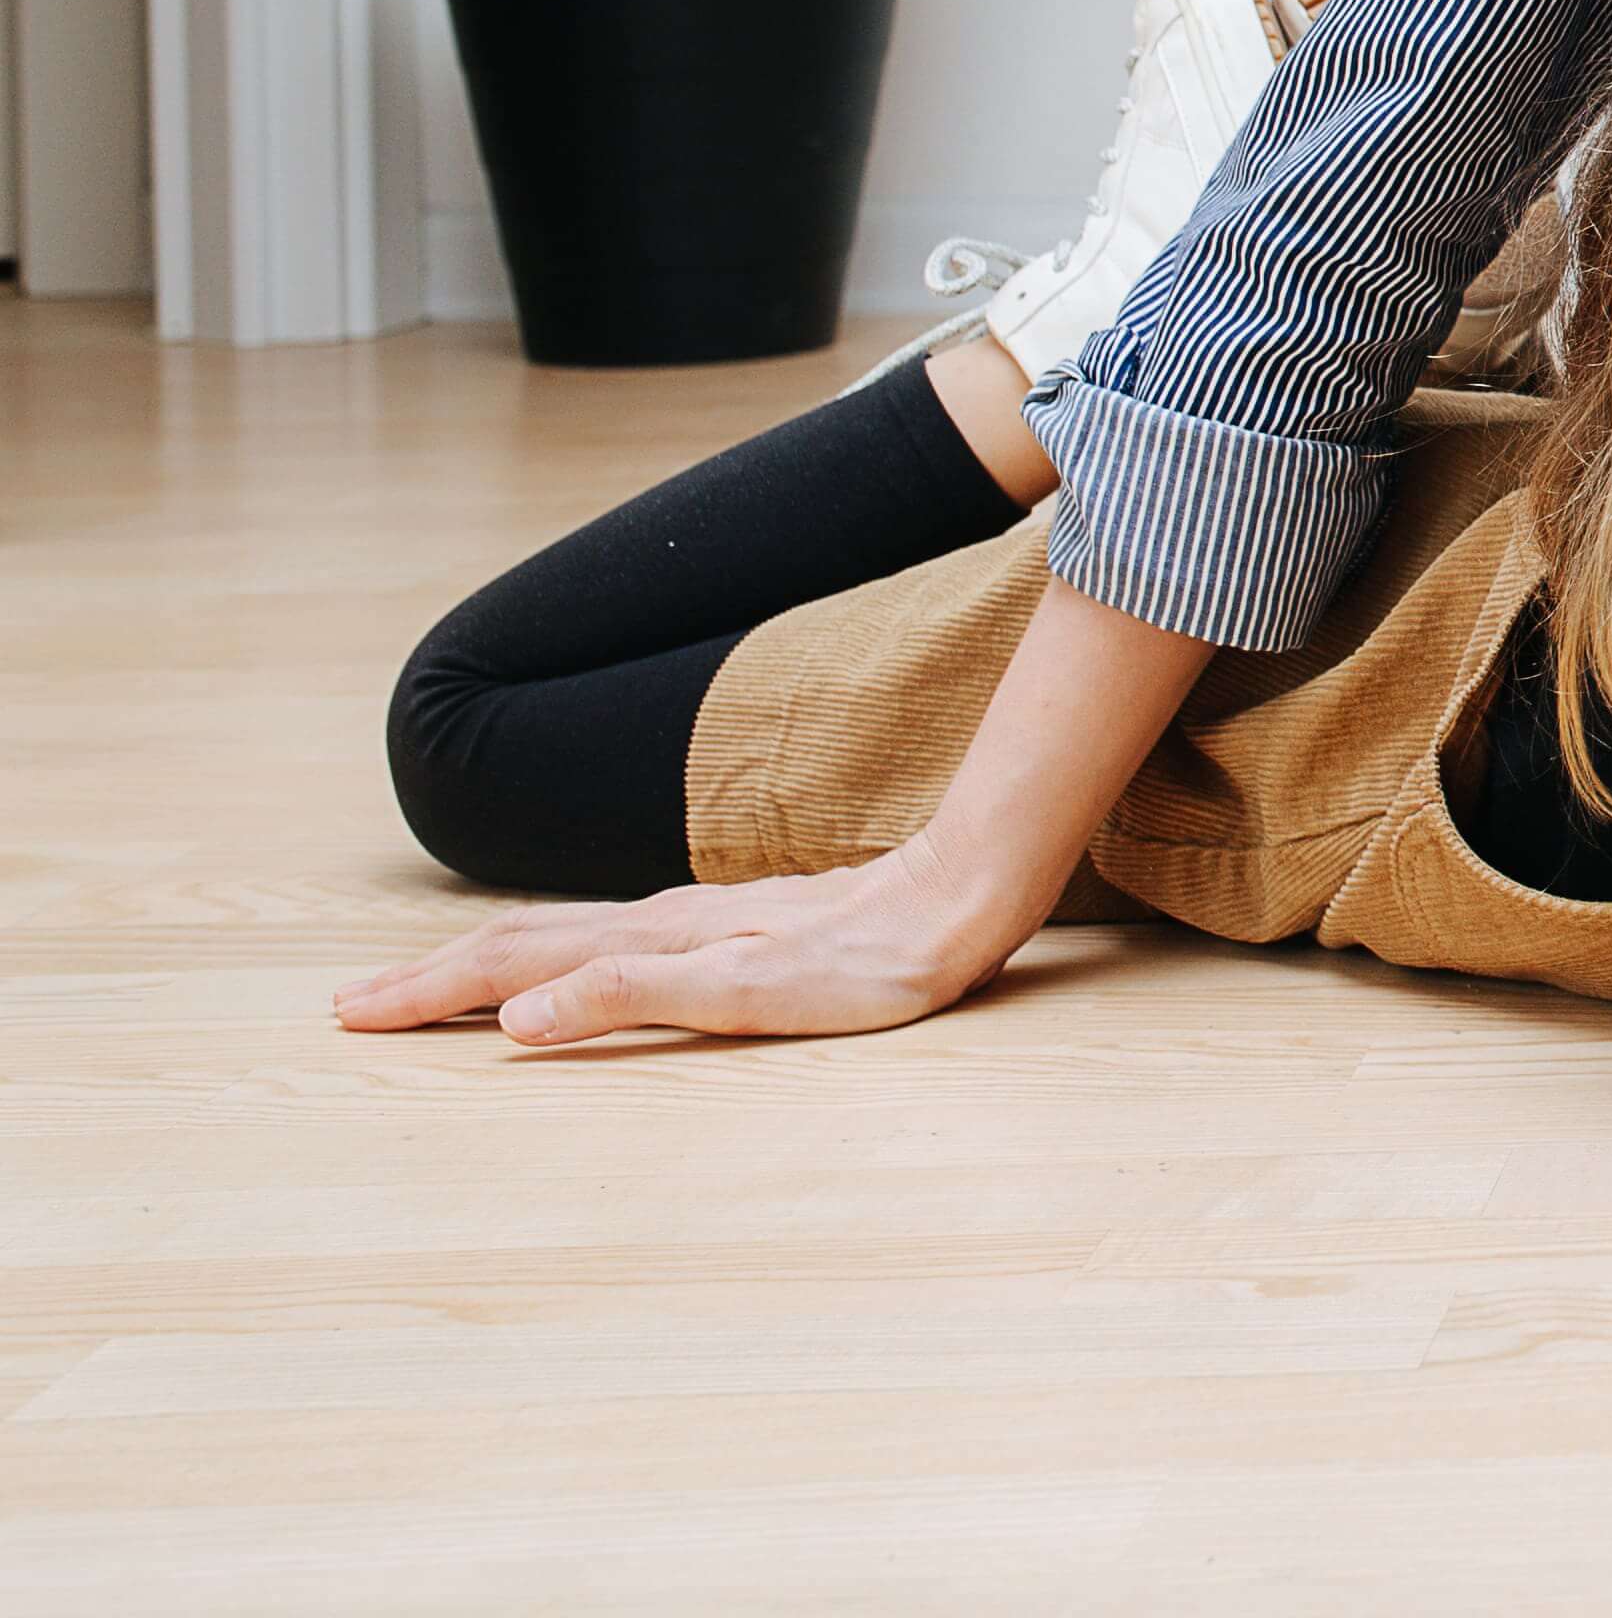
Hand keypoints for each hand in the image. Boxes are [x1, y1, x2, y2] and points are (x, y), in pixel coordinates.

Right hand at [327, 846, 1039, 1045]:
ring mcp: (697, 921)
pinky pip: (613, 940)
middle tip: (350, 1007)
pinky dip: (557, 955)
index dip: (429, 992)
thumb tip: (517, 1016)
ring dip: (484, 961)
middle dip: (432, 976)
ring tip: (430, 982)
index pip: (510, 962)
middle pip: (522, 943)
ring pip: (563, 936)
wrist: (957, 901)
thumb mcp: (747, 995)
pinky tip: (567, 963)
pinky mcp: (735, 927)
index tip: (350, 1015)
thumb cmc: (866, 964)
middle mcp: (662, 922)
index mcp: (651, 941)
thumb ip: (632, 996)